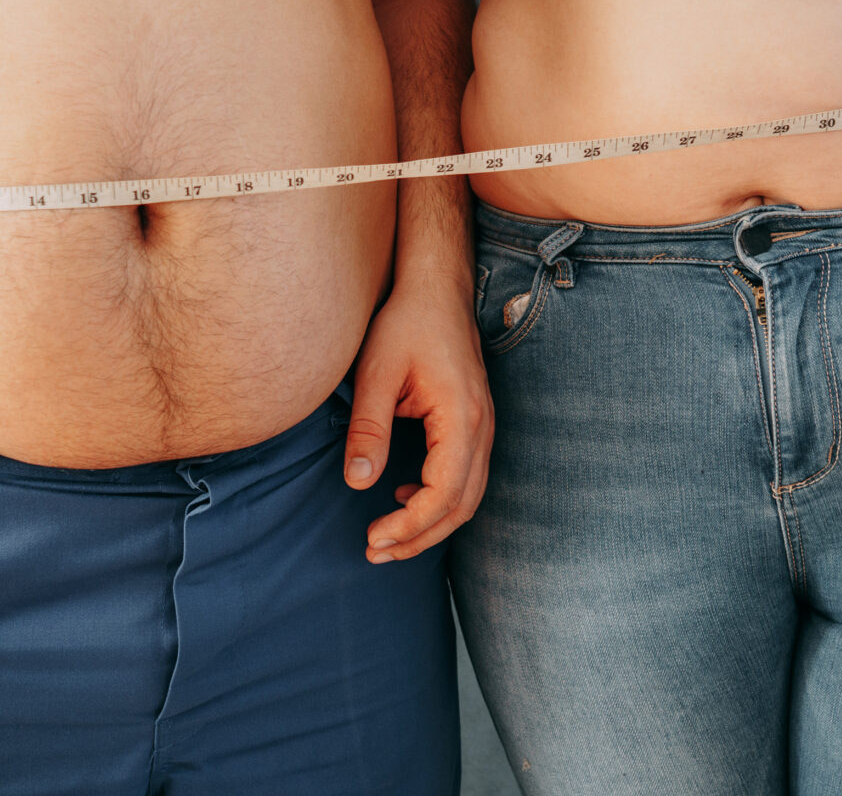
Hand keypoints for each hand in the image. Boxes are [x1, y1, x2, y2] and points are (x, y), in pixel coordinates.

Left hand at [344, 286, 491, 563]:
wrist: (436, 289)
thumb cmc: (407, 323)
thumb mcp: (376, 372)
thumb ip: (369, 429)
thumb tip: (358, 483)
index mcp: (462, 417)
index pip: (445, 493)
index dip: (410, 525)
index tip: (373, 538)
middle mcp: (482, 428)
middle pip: (462, 505)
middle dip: (419, 537)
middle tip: (374, 553)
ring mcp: (483, 427)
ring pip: (468, 496)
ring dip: (430, 525)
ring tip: (387, 540)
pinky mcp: (474, 424)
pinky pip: (466, 477)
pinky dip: (440, 501)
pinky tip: (404, 497)